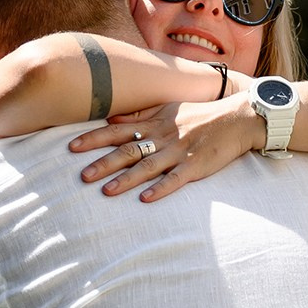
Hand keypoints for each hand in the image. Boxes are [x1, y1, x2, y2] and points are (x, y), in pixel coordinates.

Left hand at [67, 91, 267, 201]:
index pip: (117, 131)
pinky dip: (160, 189)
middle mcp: (162, 137)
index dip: (94, 139)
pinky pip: (175, 179)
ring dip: (126, 179)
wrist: (236, 118)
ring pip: (147, 166)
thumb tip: (111, 118)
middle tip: (82, 176)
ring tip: (106, 191)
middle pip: (127, 150)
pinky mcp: (195, 166)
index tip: (71, 147)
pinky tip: (145, 200)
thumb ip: (139, 115)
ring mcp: (178, 152)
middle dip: (103, 164)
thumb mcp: (167, 108)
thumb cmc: (200, 114)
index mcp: (153, 123)